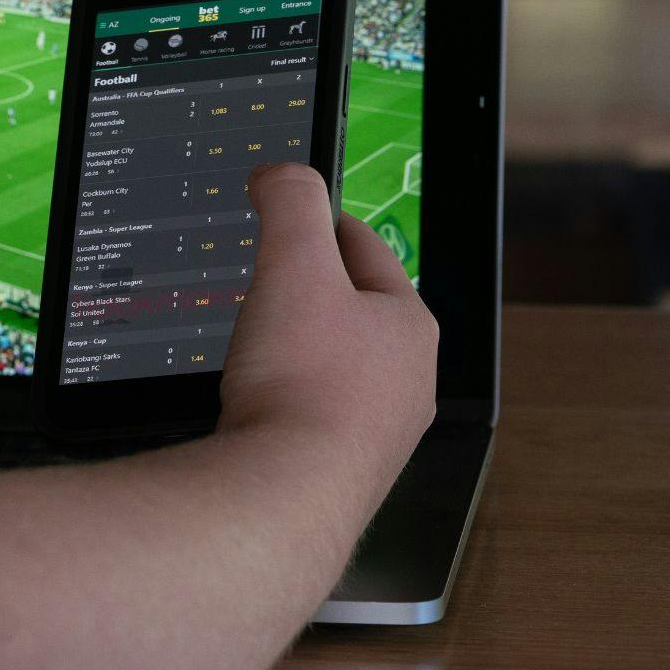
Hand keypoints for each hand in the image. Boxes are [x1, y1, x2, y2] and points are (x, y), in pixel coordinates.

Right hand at [219, 162, 436, 477]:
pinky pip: (315, 415)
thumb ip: (291, 203)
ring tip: (260, 344)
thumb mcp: (293, 264)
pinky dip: (288, 399)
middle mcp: (407, 382)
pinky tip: (260, 402)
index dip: (321, 222)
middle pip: (354, 313)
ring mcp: (379, 433)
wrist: (283, 495)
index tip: (293, 213)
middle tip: (269, 277)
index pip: (365, 250)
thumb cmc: (301, 383)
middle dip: (311, 292)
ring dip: (300, 351)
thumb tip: (283, 173)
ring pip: (338, 369)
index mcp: (409, 325)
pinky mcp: (342, 472)